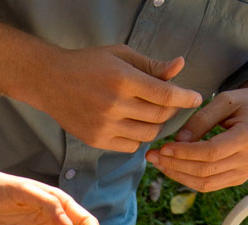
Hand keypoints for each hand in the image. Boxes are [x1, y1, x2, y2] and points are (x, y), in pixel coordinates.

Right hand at [28, 45, 201, 151]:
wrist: (51, 81)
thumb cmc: (89, 64)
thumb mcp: (121, 56)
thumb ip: (151, 65)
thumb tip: (180, 67)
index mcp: (123, 80)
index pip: (166, 95)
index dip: (186, 97)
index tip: (196, 97)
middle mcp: (114, 105)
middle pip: (160, 116)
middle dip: (171, 110)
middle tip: (171, 103)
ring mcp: (105, 126)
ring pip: (148, 134)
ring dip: (156, 125)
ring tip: (152, 113)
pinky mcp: (97, 140)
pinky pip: (131, 146)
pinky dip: (139, 137)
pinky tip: (134, 124)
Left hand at [148, 73, 247, 193]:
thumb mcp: (227, 100)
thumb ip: (202, 119)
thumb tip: (178, 141)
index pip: (211, 153)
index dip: (184, 153)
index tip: (163, 148)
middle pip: (205, 171)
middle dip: (175, 166)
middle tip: (152, 156)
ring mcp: (245, 173)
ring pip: (205, 184)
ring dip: (178, 175)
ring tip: (159, 163)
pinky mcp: (239, 179)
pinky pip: (210, 185)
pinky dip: (188, 179)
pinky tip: (173, 167)